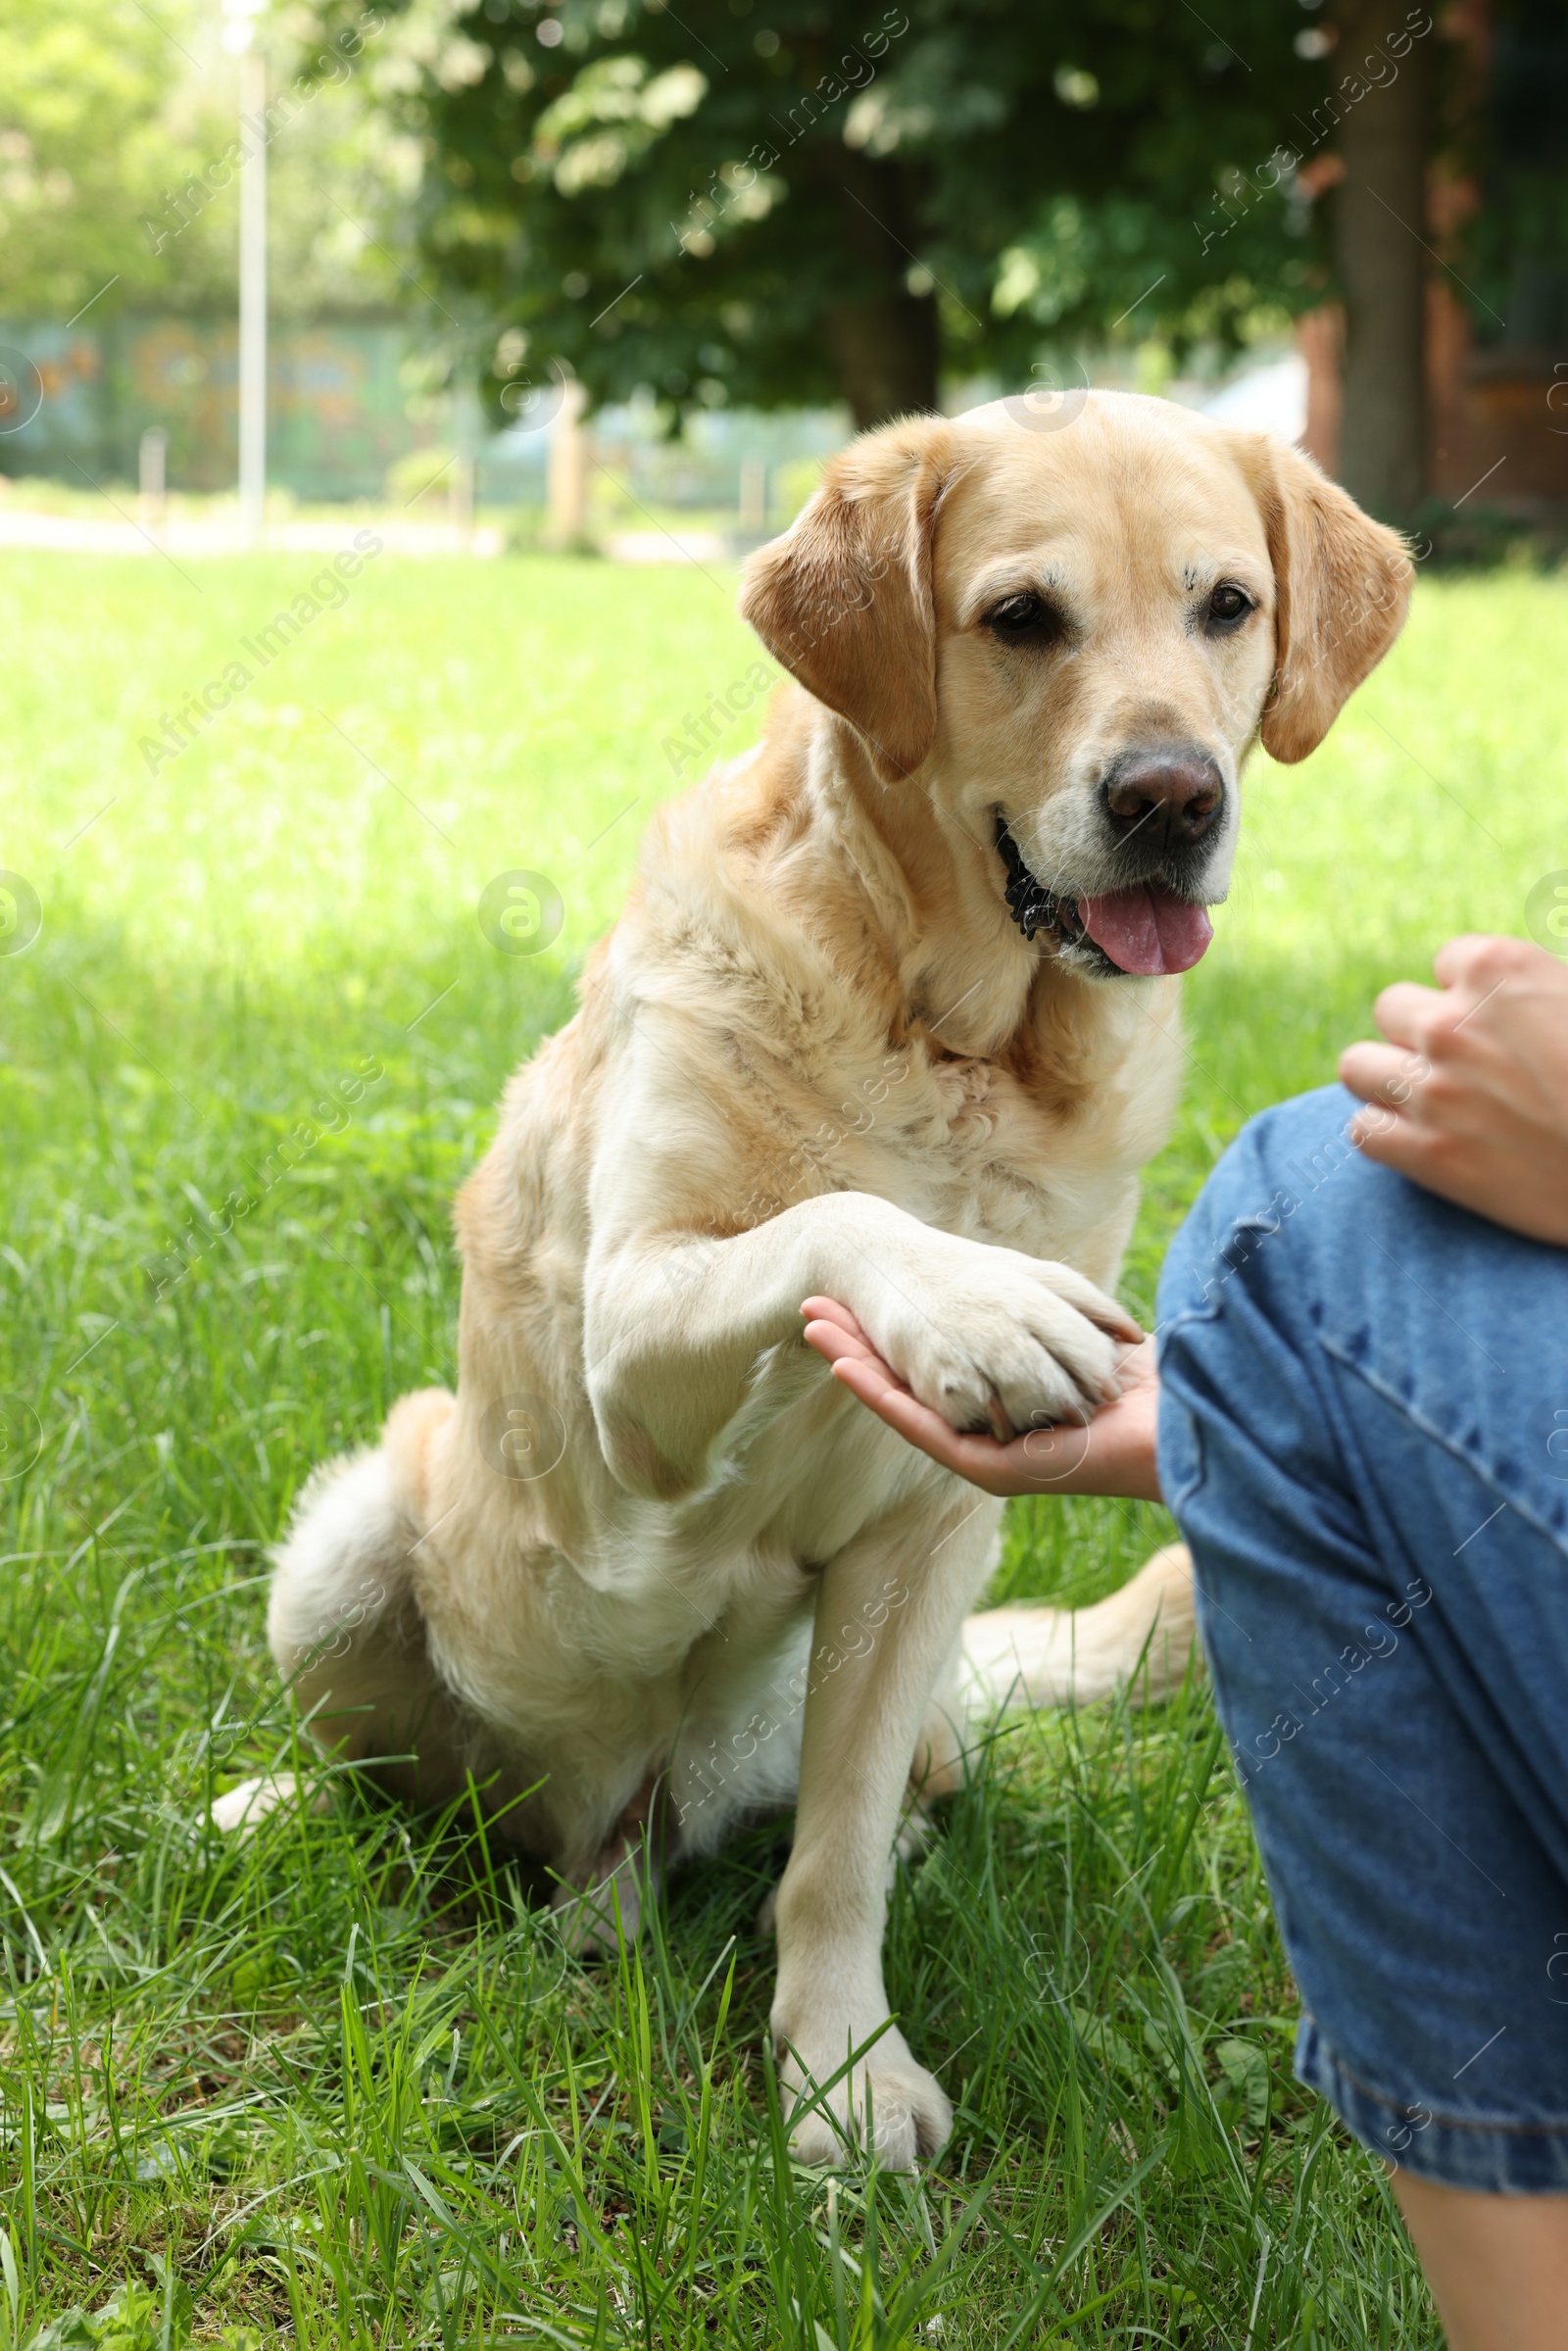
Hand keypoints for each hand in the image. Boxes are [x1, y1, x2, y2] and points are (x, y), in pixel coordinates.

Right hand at [802, 1299, 1163, 1501]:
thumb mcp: (1098, 1336)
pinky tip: (845, 1366)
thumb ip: (1065, 1319)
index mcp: (1011, 1411)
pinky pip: (926, 1429)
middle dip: (859, 1344)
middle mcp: (993, 1434)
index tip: (856, 1295)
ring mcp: (990, 1454)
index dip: (893, 1334)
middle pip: (911, 1385)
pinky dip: (883, 1395)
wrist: (1190, 1429)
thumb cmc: (1159, 1389)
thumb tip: (1031, 1292)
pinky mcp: (995, 1470)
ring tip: (813, 1325)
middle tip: (809, 1307)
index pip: (939, 1369)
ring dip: (856, 1364)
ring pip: (906, 1404)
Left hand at [1339, 935, 1567, 1247]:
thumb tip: (1504, 995)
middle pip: (1392, 1009)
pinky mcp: (1424, 1154)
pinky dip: (1388, 1135)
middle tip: (1465, 1065)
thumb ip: (1532, 988)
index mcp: (1498, 970)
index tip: (1503, 1024)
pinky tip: (1423, 1141)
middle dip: (1422, 1032)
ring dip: (1389, 1079)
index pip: (1447, 961)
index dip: (1475, 994)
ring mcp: (1431, 1090)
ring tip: (1429, 1100)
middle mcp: (1452, 1023)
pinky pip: (1363, 1129)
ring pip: (1359, 1066)